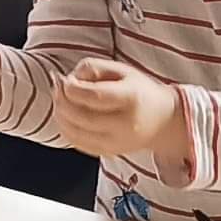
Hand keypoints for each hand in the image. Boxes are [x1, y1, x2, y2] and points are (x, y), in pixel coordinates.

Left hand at [50, 59, 188, 172]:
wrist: (162, 121)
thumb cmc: (139, 91)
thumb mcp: (122, 71)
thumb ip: (95, 68)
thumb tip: (70, 79)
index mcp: (131, 98)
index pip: (94, 96)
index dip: (72, 89)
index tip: (65, 81)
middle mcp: (124, 124)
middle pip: (81, 116)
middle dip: (62, 102)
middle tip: (58, 88)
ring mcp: (116, 142)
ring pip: (76, 133)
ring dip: (60, 116)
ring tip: (60, 101)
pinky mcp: (108, 153)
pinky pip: (78, 144)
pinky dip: (66, 130)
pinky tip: (65, 117)